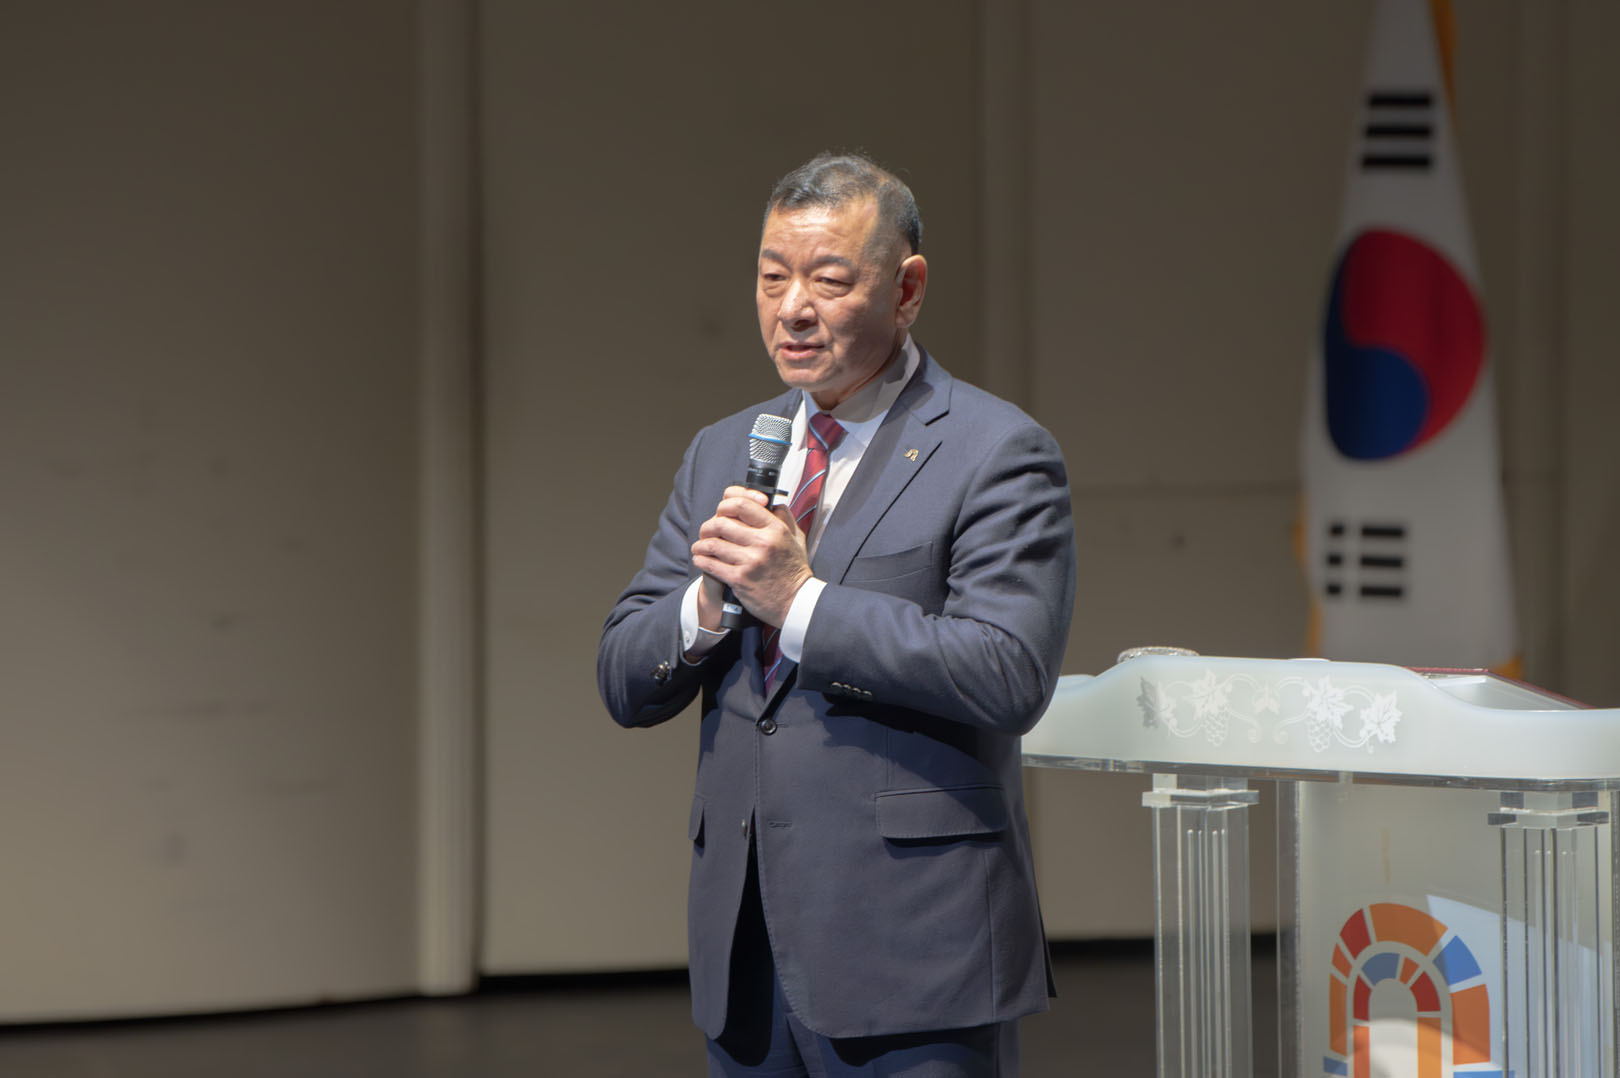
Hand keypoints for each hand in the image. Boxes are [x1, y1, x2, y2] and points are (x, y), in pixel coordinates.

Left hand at [692, 485, 812, 625]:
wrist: (796, 602)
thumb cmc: (794, 571)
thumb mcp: (796, 538)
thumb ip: (784, 517)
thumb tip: (769, 502)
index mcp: (775, 529)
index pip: (741, 504)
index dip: (725, 504)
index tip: (721, 511)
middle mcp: (763, 542)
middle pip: (721, 522)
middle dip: (708, 526)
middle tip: (706, 531)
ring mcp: (750, 561)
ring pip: (712, 543)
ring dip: (701, 544)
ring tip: (700, 547)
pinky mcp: (740, 579)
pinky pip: (711, 564)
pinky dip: (701, 560)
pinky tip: (701, 559)